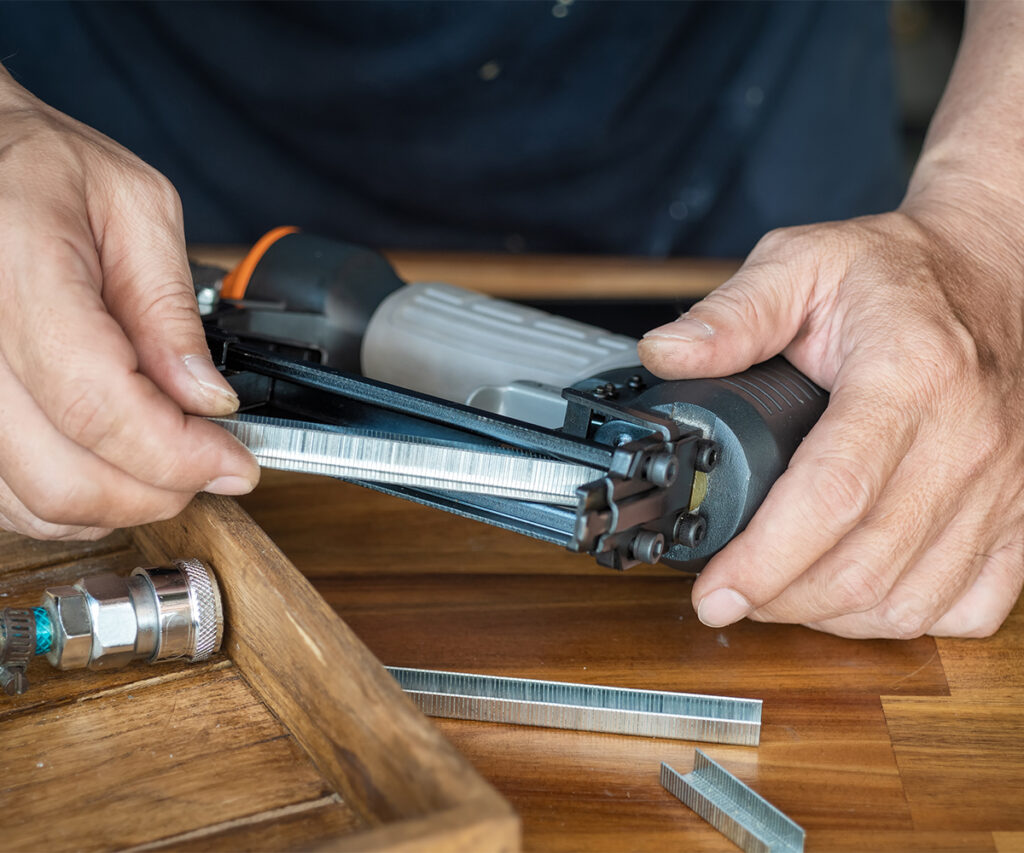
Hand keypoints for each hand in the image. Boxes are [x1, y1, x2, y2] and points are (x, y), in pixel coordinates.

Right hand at [0, 70, 257, 539]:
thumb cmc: (43, 169)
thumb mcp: (135, 207)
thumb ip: (169, 308)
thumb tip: (208, 399)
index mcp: (17, 266)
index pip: (98, 403)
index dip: (179, 453)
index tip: (235, 461)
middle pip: (63, 475)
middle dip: (159, 489)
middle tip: (212, 465)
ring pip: (33, 501)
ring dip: (119, 504)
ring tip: (168, 461)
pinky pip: (8, 498)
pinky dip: (72, 500)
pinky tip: (111, 464)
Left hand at [639, 191, 1023, 638]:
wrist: (996, 273)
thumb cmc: (896, 273)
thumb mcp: (803, 264)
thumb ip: (733, 314)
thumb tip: (664, 354)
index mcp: (908, 374)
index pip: (833, 495)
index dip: (765, 559)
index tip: (713, 591)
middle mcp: (967, 439)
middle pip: (865, 566)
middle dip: (780, 599)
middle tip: (729, 594)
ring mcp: (1004, 484)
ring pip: (910, 601)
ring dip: (830, 617)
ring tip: (778, 594)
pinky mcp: (1023, 514)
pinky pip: (968, 606)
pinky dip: (900, 619)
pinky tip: (854, 595)